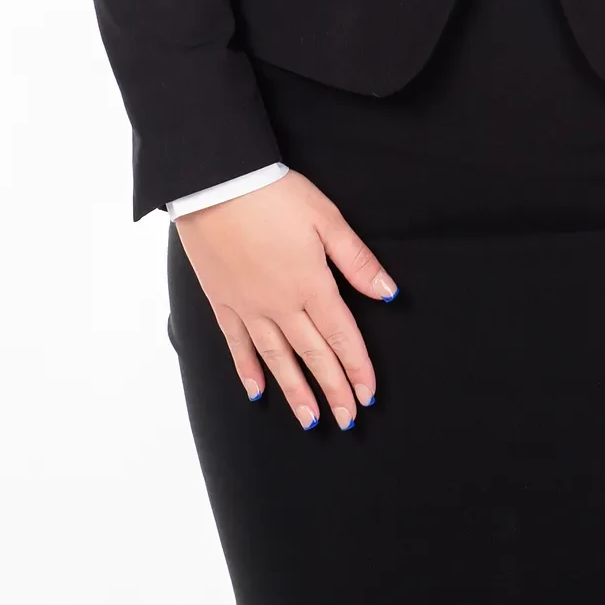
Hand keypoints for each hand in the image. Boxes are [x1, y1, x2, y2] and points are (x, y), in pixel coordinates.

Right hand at [173, 171, 398, 427]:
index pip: (342, 336)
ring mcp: (249, 307)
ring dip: (296, 392)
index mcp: (312, 285)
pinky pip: (237, 345)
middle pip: (313, 356)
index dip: (357, 368)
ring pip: (277, 359)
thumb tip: (388, 293)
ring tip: (310, 421)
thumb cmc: (275, 194)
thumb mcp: (327, 218)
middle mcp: (282, 305)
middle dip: (333, 390)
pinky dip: (248, 370)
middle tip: (347, 420)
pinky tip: (257, 391)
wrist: (216, 183)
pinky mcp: (222, 302)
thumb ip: (357, 260)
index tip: (369, 395)